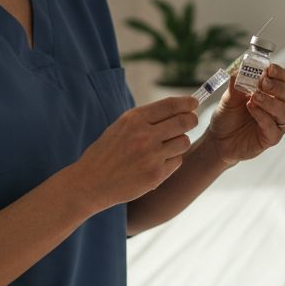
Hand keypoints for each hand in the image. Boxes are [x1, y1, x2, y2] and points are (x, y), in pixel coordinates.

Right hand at [71, 95, 198, 211]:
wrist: (90, 182)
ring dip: (180, 143)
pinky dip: (172, 161)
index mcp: (134, 119)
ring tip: (166, 147)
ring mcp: (152, 155)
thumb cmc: (106, 153)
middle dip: (191, 120)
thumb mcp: (120, 127)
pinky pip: (177, 161)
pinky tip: (157, 163)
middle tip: (191, 121)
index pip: (171, 105)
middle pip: (185, 122)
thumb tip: (178, 110)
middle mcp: (145, 135)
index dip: (187, 103)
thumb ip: (146, 119)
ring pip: (184, 142)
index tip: (194, 103)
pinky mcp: (156, 174)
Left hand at [204, 63, 284, 165]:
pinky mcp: (271, 138)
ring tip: (253, 97)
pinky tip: (252, 109)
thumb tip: (239, 69)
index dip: (279, 73)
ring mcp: (276, 123)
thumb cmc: (227, 116)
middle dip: (277, 86)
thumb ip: (236, 84)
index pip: (284, 79)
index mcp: (271, 92)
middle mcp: (277, 106)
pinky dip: (263, 117)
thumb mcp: (229, 97)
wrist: (218, 139)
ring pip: (284, 111)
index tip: (269, 69)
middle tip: (262, 83)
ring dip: (270, 101)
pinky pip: (274, 128)